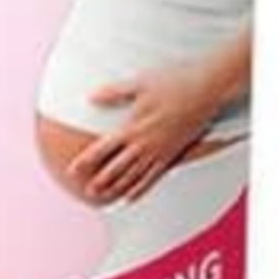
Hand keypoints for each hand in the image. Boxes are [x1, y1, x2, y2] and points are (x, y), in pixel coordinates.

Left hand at [69, 61, 223, 203]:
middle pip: (116, 168)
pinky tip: (131, 196)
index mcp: (133, 127)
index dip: (87, 161)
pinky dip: (140, 188)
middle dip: (100, 180)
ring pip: (133, 176)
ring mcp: (159, 152)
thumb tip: (91, 98)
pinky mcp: (172, 154)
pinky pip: (153, 177)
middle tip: (86, 190)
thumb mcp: (139, 83)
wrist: (206, 90)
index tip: (72, 170)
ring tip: (103, 197)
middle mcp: (145, 144)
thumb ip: (114, 93)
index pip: (103, 148)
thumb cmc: (173, 82)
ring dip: (116, 187)